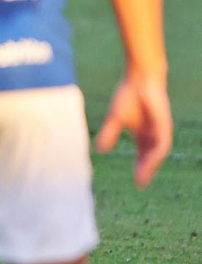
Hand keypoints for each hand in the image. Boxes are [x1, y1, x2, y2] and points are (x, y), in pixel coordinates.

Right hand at [95, 73, 171, 187]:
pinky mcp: (164, 125)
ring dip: (150, 165)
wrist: (140, 79)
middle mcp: (153, 134)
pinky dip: (155, 154)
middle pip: (151, 157)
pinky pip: (162, 144)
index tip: (136, 183)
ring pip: (157, 153)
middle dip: (145, 170)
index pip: (143, 155)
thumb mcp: (115, 118)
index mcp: (143, 134)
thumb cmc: (128, 95)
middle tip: (139, 184)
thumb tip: (100, 151)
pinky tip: (149, 161)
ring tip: (142, 176)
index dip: (139, 168)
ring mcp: (160, 130)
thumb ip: (109, 133)